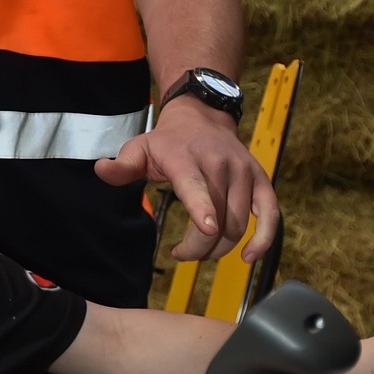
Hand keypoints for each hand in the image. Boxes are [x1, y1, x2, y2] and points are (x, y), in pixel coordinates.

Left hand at [95, 96, 279, 261]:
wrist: (204, 116)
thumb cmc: (168, 141)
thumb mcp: (139, 147)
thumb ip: (122, 165)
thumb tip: (102, 170)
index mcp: (186, 158)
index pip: (196, 185)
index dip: (203, 207)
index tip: (207, 229)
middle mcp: (220, 164)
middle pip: (218, 217)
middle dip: (200, 247)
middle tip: (182, 253)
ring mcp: (244, 172)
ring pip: (238, 224)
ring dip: (219, 249)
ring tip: (201, 251)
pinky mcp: (261, 180)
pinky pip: (271, 214)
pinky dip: (264, 238)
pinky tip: (249, 257)